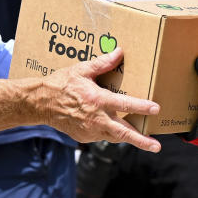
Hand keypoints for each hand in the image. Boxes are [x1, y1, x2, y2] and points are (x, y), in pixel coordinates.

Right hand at [39, 47, 160, 152]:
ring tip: (144, 141)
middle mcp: (96, 119)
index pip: (125, 105)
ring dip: (129, 138)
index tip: (156, 109)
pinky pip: (102, 136)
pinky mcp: (84, 137)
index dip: (142, 107)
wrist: (41, 103)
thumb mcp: (82, 70)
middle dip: (142, 141)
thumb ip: (102, 63)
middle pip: (124, 133)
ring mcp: (90, 130)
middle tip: (156, 146)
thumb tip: (119, 52)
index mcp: (98, 100)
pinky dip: (111, 133)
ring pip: (114, 137)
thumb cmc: (61, 84)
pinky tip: (116, 128)